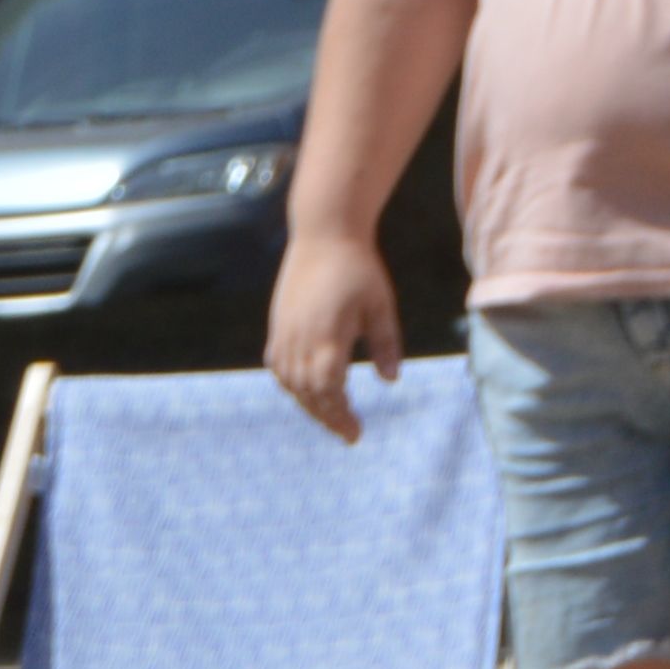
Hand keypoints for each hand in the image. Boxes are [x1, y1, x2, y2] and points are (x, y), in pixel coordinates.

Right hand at [263, 231, 402, 445]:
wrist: (323, 236)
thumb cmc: (358, 269)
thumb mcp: (381, 306)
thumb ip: (385, 344)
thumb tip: (391, 380)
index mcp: (327, 340)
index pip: (330, 392)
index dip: (341, 415)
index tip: (356, 432)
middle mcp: (300, 343)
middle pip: (309, 395)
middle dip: (328, 417)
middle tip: (348, 433)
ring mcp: (284, 336)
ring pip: (292, 385)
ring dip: (310, 404)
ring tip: (330, 415)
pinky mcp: (278, 328)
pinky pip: (280, 369)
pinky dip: (293, 386)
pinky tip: (306, 391)